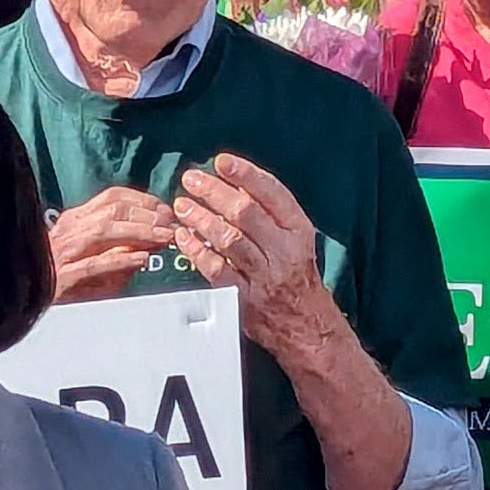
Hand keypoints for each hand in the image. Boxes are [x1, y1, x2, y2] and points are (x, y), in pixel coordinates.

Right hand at [48, 185, 180, 301]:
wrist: (21, 293)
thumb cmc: (58, 274)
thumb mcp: (88, 254)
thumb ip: (116, 247)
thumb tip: (149, 243)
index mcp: (75, 219)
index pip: (112, 197)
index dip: (143, 200)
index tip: (164, 209)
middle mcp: (70, 229)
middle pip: (112, 210)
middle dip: (146, 214)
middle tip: (170, 223)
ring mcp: (65, 251)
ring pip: (104, 231)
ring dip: (139, 232)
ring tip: (162, 238)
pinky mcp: (63, 277)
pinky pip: (94, 264)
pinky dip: (120, 260)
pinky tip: (141, 260)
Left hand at [173, 155, 330, 341]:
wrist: (308, 329)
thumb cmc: (298, 277)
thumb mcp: (295, 241)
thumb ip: (270, 213)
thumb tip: (237, 184)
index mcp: (299, 232)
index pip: (273, 194)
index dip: (246, 174)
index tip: (222, 161)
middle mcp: (284, 251)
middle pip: (246, 214)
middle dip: (214, 192)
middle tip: (191, 179)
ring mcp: (264, 276)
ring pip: (229, 240)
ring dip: (201, 219)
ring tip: (181, 204)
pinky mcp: (245, 299)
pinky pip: (216, 271)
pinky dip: (197, 252)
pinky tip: (183, 237)